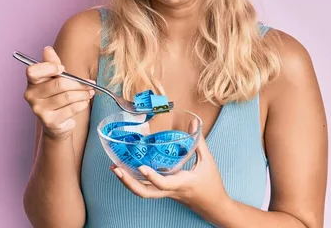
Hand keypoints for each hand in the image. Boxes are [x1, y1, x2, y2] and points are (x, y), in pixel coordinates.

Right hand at [23, 46, 93, 140]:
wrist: (56, 124)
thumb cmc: (56, 97)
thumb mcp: (55, 79)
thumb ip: (52, 64)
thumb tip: (47, 49)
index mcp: (31, 82)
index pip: (33, 71)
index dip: (49, 68)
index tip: (63, 69)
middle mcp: (31, 96)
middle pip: (58, 84)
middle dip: (78, 83)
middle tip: (90, 84)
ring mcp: (39, 110)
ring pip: (67, 97)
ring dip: (83, 94)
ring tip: (89, 93)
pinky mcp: (50, 121)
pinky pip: (71, 109)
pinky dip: (81, 104)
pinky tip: (84, 102)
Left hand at [111, 135, 231, 214]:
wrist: (214, 207)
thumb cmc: (212, 184)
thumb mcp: (208, 162)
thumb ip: (198, 142)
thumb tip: (194, 123)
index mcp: (182, 183)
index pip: (164, 183)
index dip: (152, 176)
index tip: (141, 167)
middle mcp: (171, 191)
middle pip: (145, 193)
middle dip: (129, 183)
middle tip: (116, 169)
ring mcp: (167, 194)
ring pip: (144, 193)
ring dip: (128, 183)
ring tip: (116, 169)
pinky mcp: (165, 194)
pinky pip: (148, 190)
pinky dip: (136, 182)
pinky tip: (129, 171)